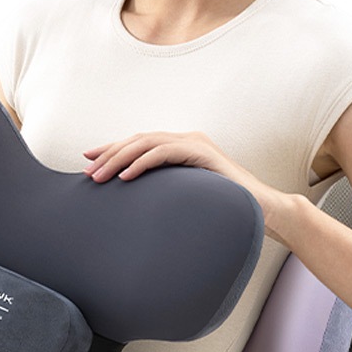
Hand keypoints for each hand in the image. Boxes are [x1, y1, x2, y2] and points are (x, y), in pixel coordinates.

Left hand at [83, 131, 288, 235]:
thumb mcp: (185, 199)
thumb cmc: (225, 210)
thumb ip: (165, 192)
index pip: (140, 144)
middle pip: (138, 140)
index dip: (112, 150)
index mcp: (182, 148)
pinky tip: (126, 175)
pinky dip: (142, 162)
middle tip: (87, 171)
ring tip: (99, 176)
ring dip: (119, 158)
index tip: (88, 161)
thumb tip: (134, 204)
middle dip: (109, 154)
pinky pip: (165, 152)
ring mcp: (196, 143)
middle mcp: (187, 140)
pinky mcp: (203, 153)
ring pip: (147, 143)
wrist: (264, 212)